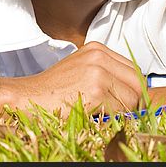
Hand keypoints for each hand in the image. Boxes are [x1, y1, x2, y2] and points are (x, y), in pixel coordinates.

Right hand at [13, 42, 144, 114]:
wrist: (28, 97)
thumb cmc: (53, 88)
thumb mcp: (81, 68)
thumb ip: (106, 71)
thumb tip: (134, 89)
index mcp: (97, 49)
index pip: (133, 70)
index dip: (132, 88)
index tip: (126, 100)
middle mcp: (99, 57)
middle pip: (137, 83)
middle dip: (132, 100)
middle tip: (118, 111)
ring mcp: (98, 73)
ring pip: (132, 98)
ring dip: (122, 111)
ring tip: (102, 112)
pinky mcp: (95, 92)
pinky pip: (120, 110)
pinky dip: (112, 117)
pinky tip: (95, 114)